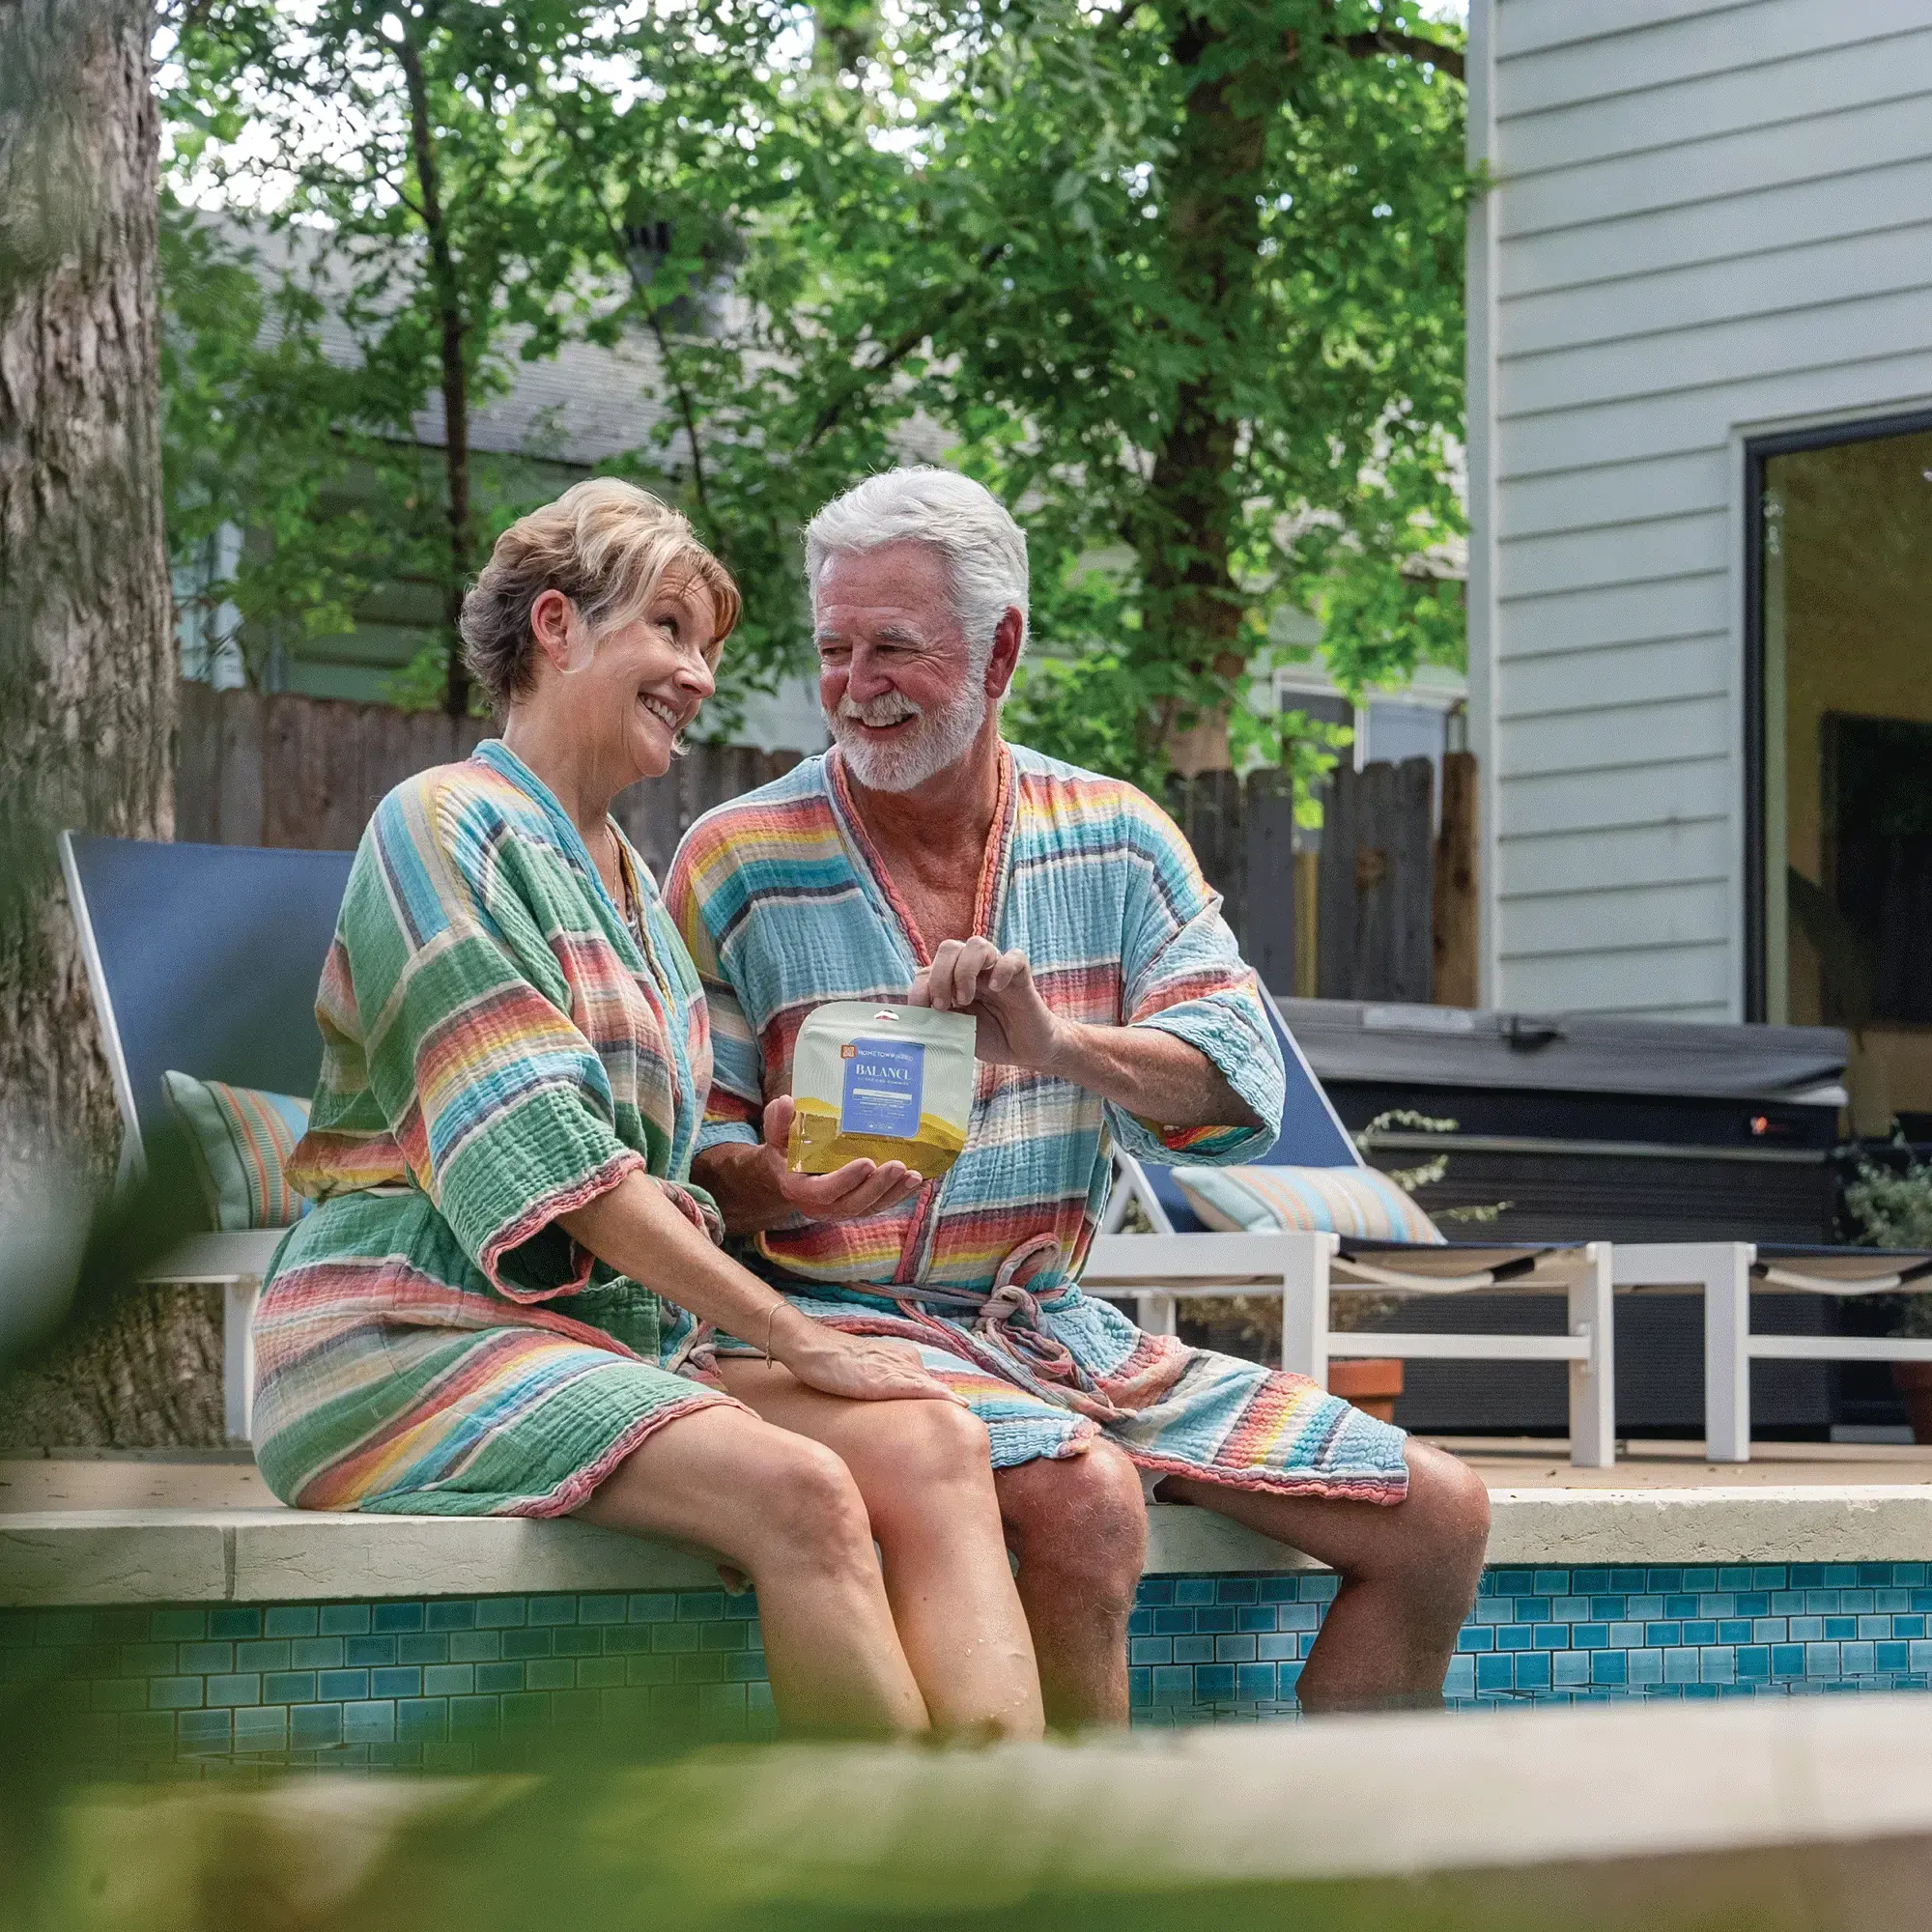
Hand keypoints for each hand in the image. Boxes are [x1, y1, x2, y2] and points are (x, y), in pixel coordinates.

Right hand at [754, 1095, 924, 1222]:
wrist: (789, 1169)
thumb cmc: (785, 1147)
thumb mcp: (777, 1133)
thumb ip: (779, 1120)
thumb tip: (787, 1102)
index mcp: (800, 1189)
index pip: (824, 1191)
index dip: (846, 1180)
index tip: (866, 1162)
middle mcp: (822, 1206)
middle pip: (853, 1203)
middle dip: (877, 1186)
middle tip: (897, 1166)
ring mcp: (841, 1209)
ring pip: (870, 1207)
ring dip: (893, 1192)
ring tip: (913, 1175)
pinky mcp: (857, 1206)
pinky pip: (880, 1205)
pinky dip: (899, 1195)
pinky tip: (916, 1180)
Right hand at [769, 1304, 965, 1404]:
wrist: (810, 1347)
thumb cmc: (828, 1362)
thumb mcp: (860, 1374)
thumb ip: (877, 1385)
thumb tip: (885, 1408)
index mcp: (900, 1358)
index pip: (928, 1383)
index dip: (940, 1400)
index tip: (959, 1416)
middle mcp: (905, 1359)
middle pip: (934, 1387)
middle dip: (948, 1405)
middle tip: (966, 1428)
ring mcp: (897, 1368)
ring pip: (933, 1388)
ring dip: (951, 1403)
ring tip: (970, 1423)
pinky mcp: (888, 1379)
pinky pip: (922, 1388)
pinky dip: (941, 1396)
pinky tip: (959, 1405)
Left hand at [911, 938, 1061, 1070]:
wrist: (1023, 1050)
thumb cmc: (988, 1037)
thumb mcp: (956, 1032)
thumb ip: (938, 1021)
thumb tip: (915, 1018)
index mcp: (952, 980)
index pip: (928, 970)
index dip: (921, 989)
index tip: (924, 1013)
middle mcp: (973, 969)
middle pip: (949, 948)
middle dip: (940, 976)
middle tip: (943, 1005)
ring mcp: (997, 969)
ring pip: (977, 945)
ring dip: (964, 970)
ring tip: (965, 1000)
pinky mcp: (1022, 976)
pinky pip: (1014, 957)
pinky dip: (1002, 969)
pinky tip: (996, 989)